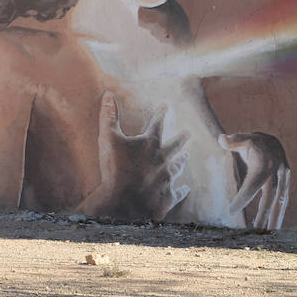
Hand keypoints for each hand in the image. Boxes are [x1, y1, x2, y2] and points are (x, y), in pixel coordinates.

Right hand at [80, 91, 189, 220]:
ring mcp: (167, 177)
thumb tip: (108, 94)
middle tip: (188, 133)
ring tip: (186, 156)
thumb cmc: (115, 169)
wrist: (124, 202)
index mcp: (150, 143)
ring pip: (178, 166)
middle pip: (175, 145)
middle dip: (181, 138)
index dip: (160, 113)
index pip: (157, 123)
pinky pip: (178, 191)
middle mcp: (163, 158)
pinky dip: (182, 190)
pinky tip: (185, 189)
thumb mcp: (108, 139)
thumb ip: (109, 116)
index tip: (166, 105)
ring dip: (182, 160)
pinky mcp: (168, 196)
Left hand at [219, 132, 289, 229]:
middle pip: (270, 194)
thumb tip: (221, 139)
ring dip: (276, 217)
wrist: (273, 142)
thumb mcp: (243, 139)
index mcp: (264, 161)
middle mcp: (277, 170)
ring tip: (268, 234)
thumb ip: (233, 140)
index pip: (253, 182)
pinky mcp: (286, 184)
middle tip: (255, 230)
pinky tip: (273, 228)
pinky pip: (284, 200)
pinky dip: (279, 214)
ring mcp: (284, 177)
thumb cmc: (252, 143)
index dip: (244, 196)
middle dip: (264, 212)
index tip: (231, 210)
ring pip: (281, 199)